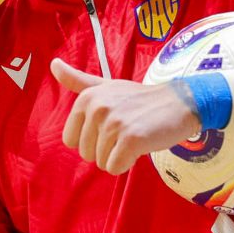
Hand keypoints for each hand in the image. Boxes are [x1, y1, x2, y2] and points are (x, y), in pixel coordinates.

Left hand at [53, 57, 201, 173]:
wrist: (180, 102)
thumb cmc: (140, 99)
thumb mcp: (106, 86)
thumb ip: (77, 80)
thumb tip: (53, 64)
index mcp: (86, 99)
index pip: (71, 140)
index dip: (91, 140)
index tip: (111, 125)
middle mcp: (97, 108)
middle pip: (86, 154)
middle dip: (106, 149)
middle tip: (127, 130)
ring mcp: (114, 123)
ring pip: (101, 162)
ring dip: (119, 156)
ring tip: (135, 135)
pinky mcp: (130, 139)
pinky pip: (114, 168)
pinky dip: (127, 164)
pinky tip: (141, 146)